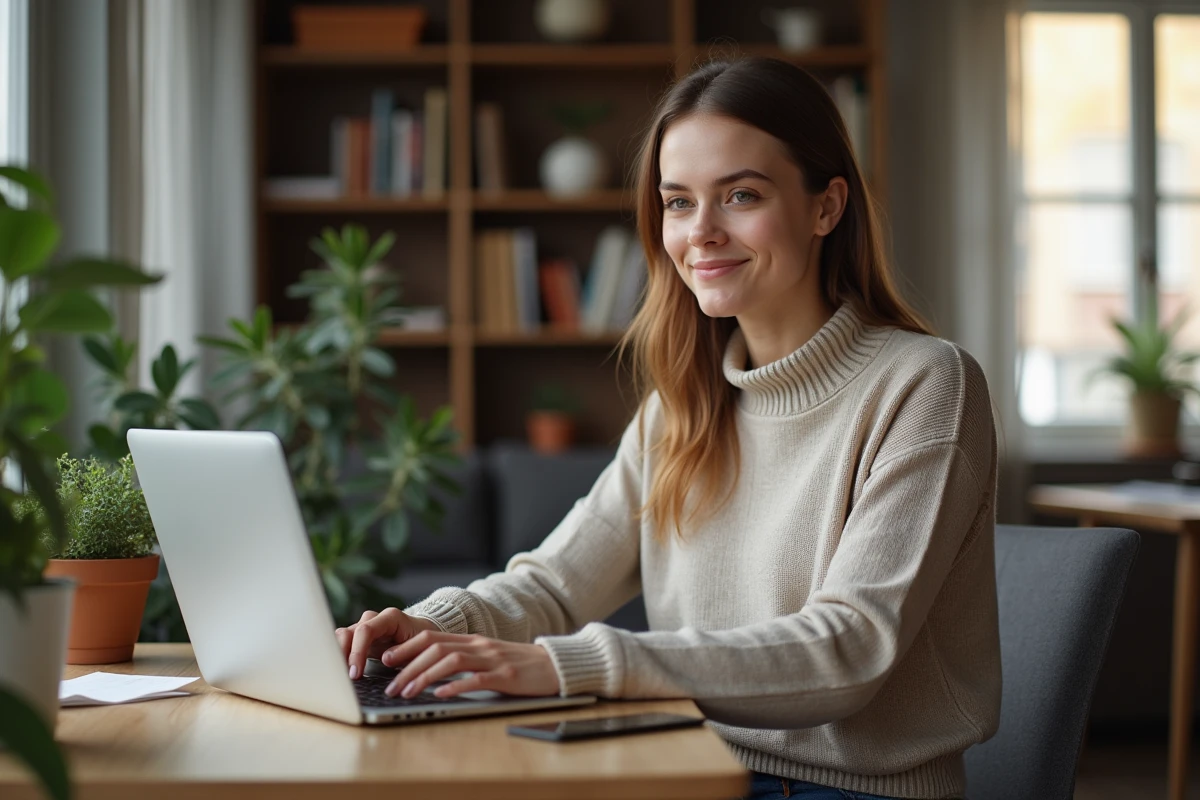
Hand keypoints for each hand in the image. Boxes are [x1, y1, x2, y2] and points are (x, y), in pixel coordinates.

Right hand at [336, 607, 439, 680]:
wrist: (423, 636)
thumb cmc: (422, 643)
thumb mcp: (418, 648)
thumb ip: (403, 651)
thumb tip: (384, 659)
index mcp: (390, 618)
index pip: (365, 630)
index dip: (357, 652)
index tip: (355, 673)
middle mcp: (373, 620)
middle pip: (348, 632)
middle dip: (343, 655)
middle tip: (345, 677)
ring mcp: (363, 628)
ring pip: (341, 637)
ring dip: (337, 656)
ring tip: (339, 676)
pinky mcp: (358, 640)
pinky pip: (342, 645)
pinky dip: (339, 658)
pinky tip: (340, 673)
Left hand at [380, 630, 560, 699]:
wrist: (555, 665)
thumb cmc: (520, 665)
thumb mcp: (488, 657)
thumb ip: (464, 659)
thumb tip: (431, 672)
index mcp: (473, 641)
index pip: (431, 637)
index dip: (406, 647)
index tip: (386, 660)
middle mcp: (479, 646)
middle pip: (435, 648)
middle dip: (408, 666)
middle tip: (391, 684)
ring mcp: (493, 659)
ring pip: (451, 661)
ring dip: (425, 677)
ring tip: (408, 692)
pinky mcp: (506, 676)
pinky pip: (477, 679)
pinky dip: (456, 686)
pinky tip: (441, 695)